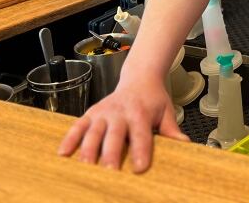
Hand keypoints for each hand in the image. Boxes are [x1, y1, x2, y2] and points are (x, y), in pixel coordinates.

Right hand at [58, 76, 188, 171]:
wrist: (139, 77)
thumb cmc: (153, 99)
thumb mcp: (166, 112)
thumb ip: (172, 131)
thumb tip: (185, 145)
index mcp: (140, 113)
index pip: (142, 134)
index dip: (141, 150)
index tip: (140, 167)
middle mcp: (120, 112)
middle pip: (115, 134)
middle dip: (111, 153)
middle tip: (109, 170)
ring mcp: (103, 112)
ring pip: (93, 131)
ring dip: (88, 148)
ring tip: (84, 166)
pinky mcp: (91, 113)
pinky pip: (77, 126)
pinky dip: (69, 138)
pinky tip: (63, 153)